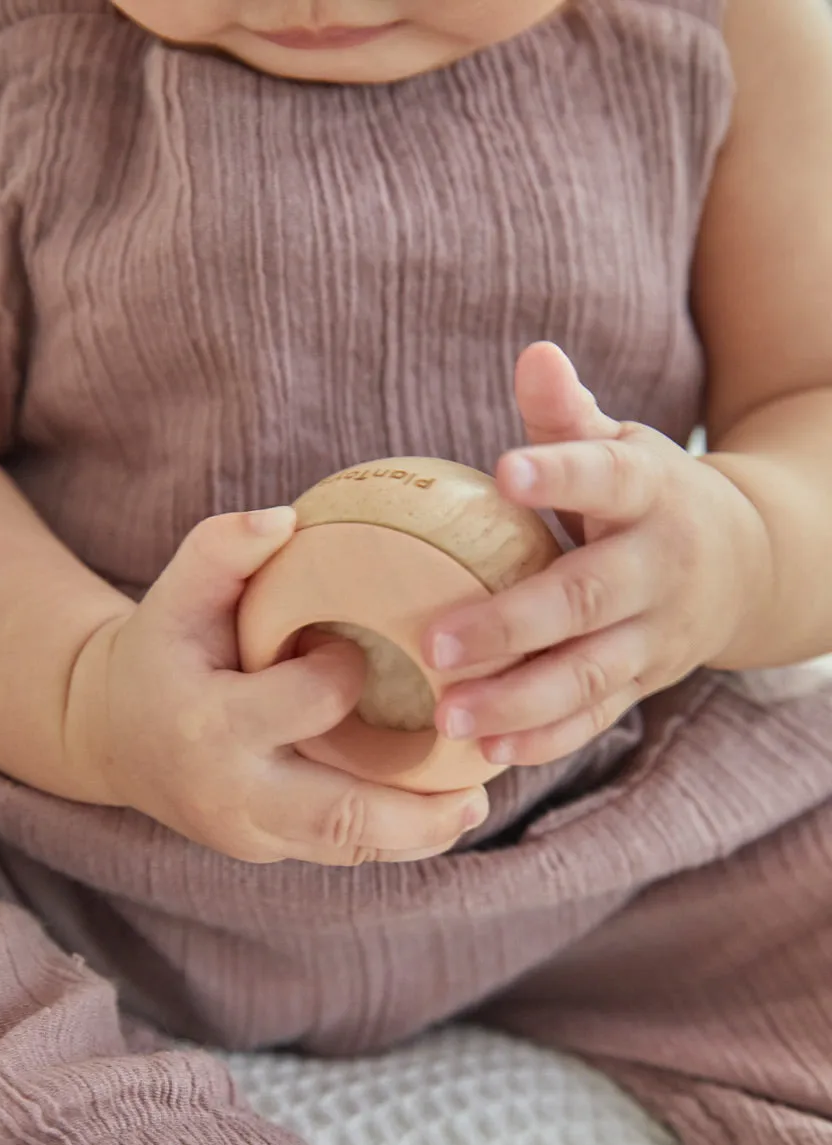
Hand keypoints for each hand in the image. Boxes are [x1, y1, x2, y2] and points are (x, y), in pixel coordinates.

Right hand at [64, 508, 488, 864]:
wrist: (111, 733)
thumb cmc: (160, 650)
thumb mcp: (175, 592)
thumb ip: (221, 548)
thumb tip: (287, 519)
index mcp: (210, 725)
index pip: (305, 703)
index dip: (346, 673)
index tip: (364, 646)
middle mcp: (232, 796)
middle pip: (340, 819)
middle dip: (417, 812)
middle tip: (481, 788)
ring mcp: (249, 835)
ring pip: (349, 850)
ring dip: (419, 832)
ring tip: (473, 800)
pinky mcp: (264, 849)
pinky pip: (340, 853)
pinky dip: (395, 838)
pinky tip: (438, 811)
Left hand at [423, 343, 772, 766]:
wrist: (747, 565)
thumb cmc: (650, 498)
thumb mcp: (623, 448)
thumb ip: (569, 418)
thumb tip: (534, 354)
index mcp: (648, 494)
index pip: (606, 479)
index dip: (559, 474)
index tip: (504, 472)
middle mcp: (657, 568)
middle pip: (585, 599)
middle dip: (511, 625)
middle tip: (435, 643)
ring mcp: (655, 634)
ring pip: (589, 675)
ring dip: (518, 700)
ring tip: (449, 715)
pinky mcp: (646, 682)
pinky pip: (597, 718)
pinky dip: (547, 739)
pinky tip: (488, 753)